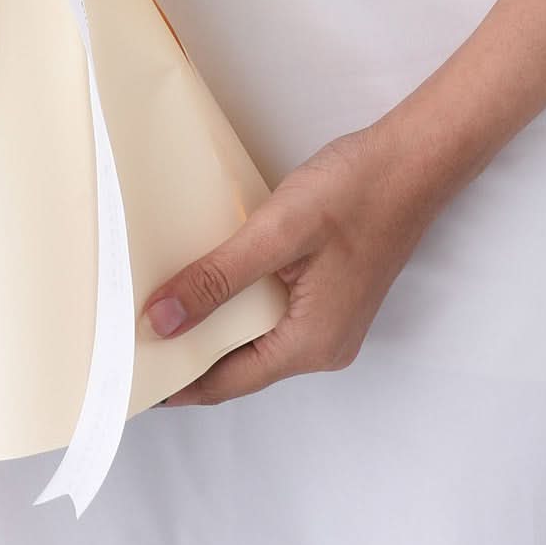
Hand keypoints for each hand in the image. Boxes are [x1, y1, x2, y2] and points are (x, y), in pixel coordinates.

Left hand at [139, 121, 446, 405]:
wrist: (414, 161)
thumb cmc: (354, 192)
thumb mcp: (276, 232)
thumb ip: (218, 279)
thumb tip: (161, 322)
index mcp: (311, 344)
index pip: (227, 382)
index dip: (177, 382)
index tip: (131, 376)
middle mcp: (324, 347)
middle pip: (241, 366)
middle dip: (191, 352)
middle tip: (135, 332)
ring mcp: (332, 324)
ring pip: (257, 339)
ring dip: (215, 325)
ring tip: (165, 303)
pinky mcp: (333, 299)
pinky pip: (275, 317)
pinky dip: (241, 305)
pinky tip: (214, 278)